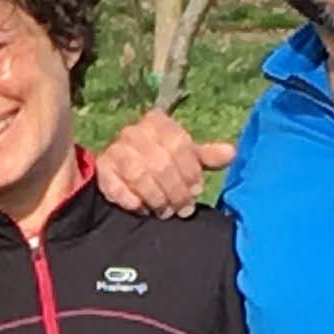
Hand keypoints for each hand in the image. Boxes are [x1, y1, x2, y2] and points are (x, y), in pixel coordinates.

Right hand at [94, 110, 230, 216]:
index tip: (196, 190)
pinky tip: (142, 209)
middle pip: (160, 163)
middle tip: (183, 208)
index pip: (179, 144)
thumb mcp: (186, 157)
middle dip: (175, 191)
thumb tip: (232, 153)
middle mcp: (133, 131)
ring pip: (139, 175)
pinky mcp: (101, 169)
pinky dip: (132, 201)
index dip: (190, 171)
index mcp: (157, 122)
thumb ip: (206, 156)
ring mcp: (115, 149)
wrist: (121, 170)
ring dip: (156, 198)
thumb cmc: (161, 161)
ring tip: (165, 211)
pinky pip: (117, 188)